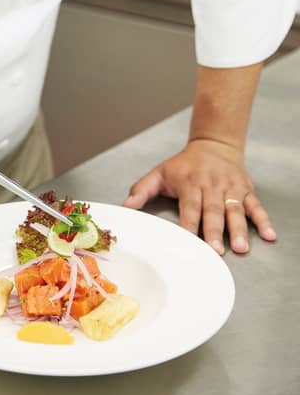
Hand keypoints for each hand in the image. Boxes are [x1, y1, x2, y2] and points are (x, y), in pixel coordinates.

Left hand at [122, 139, 276, 254]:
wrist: (213, 144)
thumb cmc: (184, 164)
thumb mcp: (160, 172)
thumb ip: (142, 190)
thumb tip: (126, 206)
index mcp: (190, 182)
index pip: (189, 206)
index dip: (189, 224)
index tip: (189, 240)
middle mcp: (211, 184)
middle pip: (213, 210)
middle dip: (215, 231)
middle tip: (217, 250)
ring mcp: (230, 187)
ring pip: (235, 209)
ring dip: (239, 229)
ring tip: (241, 247)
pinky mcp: (245, 189)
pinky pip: (256, 206)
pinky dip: (263, 220)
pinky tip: (269, 235)